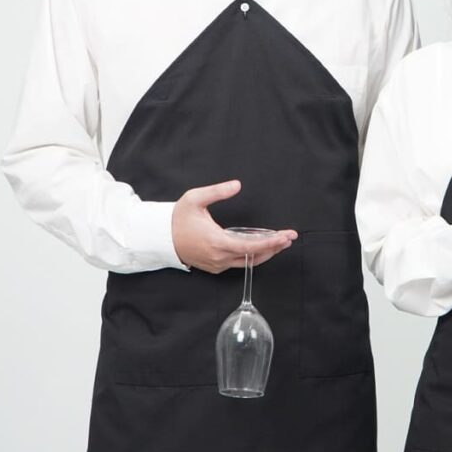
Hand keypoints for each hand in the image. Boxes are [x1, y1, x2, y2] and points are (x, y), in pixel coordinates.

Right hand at [171, 180, 296, 273]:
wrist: (162, 237)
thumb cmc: (178, 218)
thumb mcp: (195, 198)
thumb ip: (217, 191)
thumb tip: (237, 184)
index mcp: (217, 241)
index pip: (251, 246)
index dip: (271, 242)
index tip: (286, 236)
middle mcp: (219, 257)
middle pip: (255, 256)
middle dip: (275, 246)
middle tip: (290, 237)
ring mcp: (217, 264)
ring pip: (248, 262)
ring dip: (266, 252)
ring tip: (281, 242)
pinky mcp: (215, 266)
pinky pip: (239, 263)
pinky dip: (252, 255)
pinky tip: (262, 246)